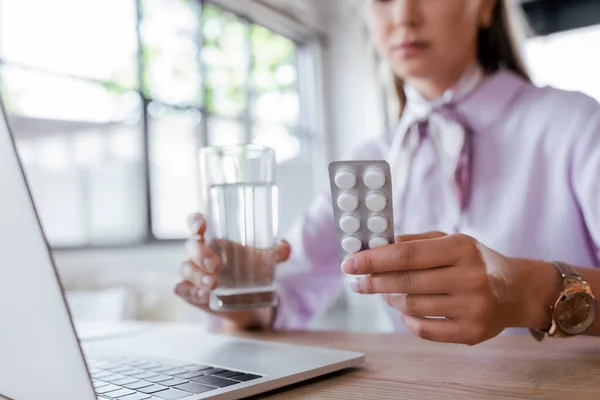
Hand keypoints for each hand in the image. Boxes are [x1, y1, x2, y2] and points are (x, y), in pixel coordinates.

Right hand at [174, 213, 290, 330]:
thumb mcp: (265, 261)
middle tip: (217, 265)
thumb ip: (277, 252)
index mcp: (213, 239)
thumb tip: (284, 247)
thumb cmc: (251, 270)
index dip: (194, 221)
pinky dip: (190, 292)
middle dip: (201, 255)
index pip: (196, 223)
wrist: (249, 301)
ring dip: (197, 276)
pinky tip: (204, 296)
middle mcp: (199, 254)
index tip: (201, 226)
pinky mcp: (191, 293)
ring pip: (185, 268)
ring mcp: (193, 273)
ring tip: (214, 284)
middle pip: (191, 247)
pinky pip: (182, 290)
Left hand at [341, 232, 556, 344]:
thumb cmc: (475, 261)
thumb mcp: (451, 241)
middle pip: (406, 281)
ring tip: (385, 291)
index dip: (373, 258)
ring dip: (391, 298)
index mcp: (462, 248)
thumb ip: (414, 241)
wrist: (516, 291)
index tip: (350, 262)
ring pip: (412, 306)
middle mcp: (470, 277)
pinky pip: (425, 330)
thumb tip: (374, 246)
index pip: (406, 254)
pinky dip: (407, 320)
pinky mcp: (472, 333)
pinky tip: (404, 310)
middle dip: (373, 281)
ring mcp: (473, 308)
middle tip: (356, 281)